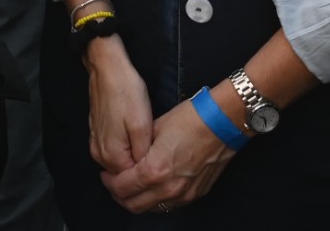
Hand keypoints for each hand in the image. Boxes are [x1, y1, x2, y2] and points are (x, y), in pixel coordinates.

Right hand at [83, 36, 151, 174]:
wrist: (107, 68)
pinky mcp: (97, 134)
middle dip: (141, 168)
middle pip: (124, 174)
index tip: (164, 164)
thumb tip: (146, 173)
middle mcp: (100, 155)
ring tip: (151, 145)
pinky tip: (137, 136)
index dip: (149, 174)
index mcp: (112, 156)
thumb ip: (143, 154)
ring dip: (134, 159)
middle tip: (160, 155)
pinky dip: (126, 149)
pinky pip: (114, 151)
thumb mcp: (142, 124)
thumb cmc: (127, 93)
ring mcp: (96, 144)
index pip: (132, 181)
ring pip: (119, 163)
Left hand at [100, 92, 235, 212]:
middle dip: (119, 195)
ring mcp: (184, 194)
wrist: (222, 123)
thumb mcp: (155, 128)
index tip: (107, 174)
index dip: (109, 182)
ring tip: (133, 184)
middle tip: (115, 182)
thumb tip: (127, 157)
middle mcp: (168, 188)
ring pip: (152, 208)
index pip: (121, 188)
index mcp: (154, 171)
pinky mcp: (196, 194)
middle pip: (133, 205)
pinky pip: (170, 205)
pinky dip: (157, 199)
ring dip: (138, 199)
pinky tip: (154, 186)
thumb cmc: (191, 120)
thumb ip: (138, 148)